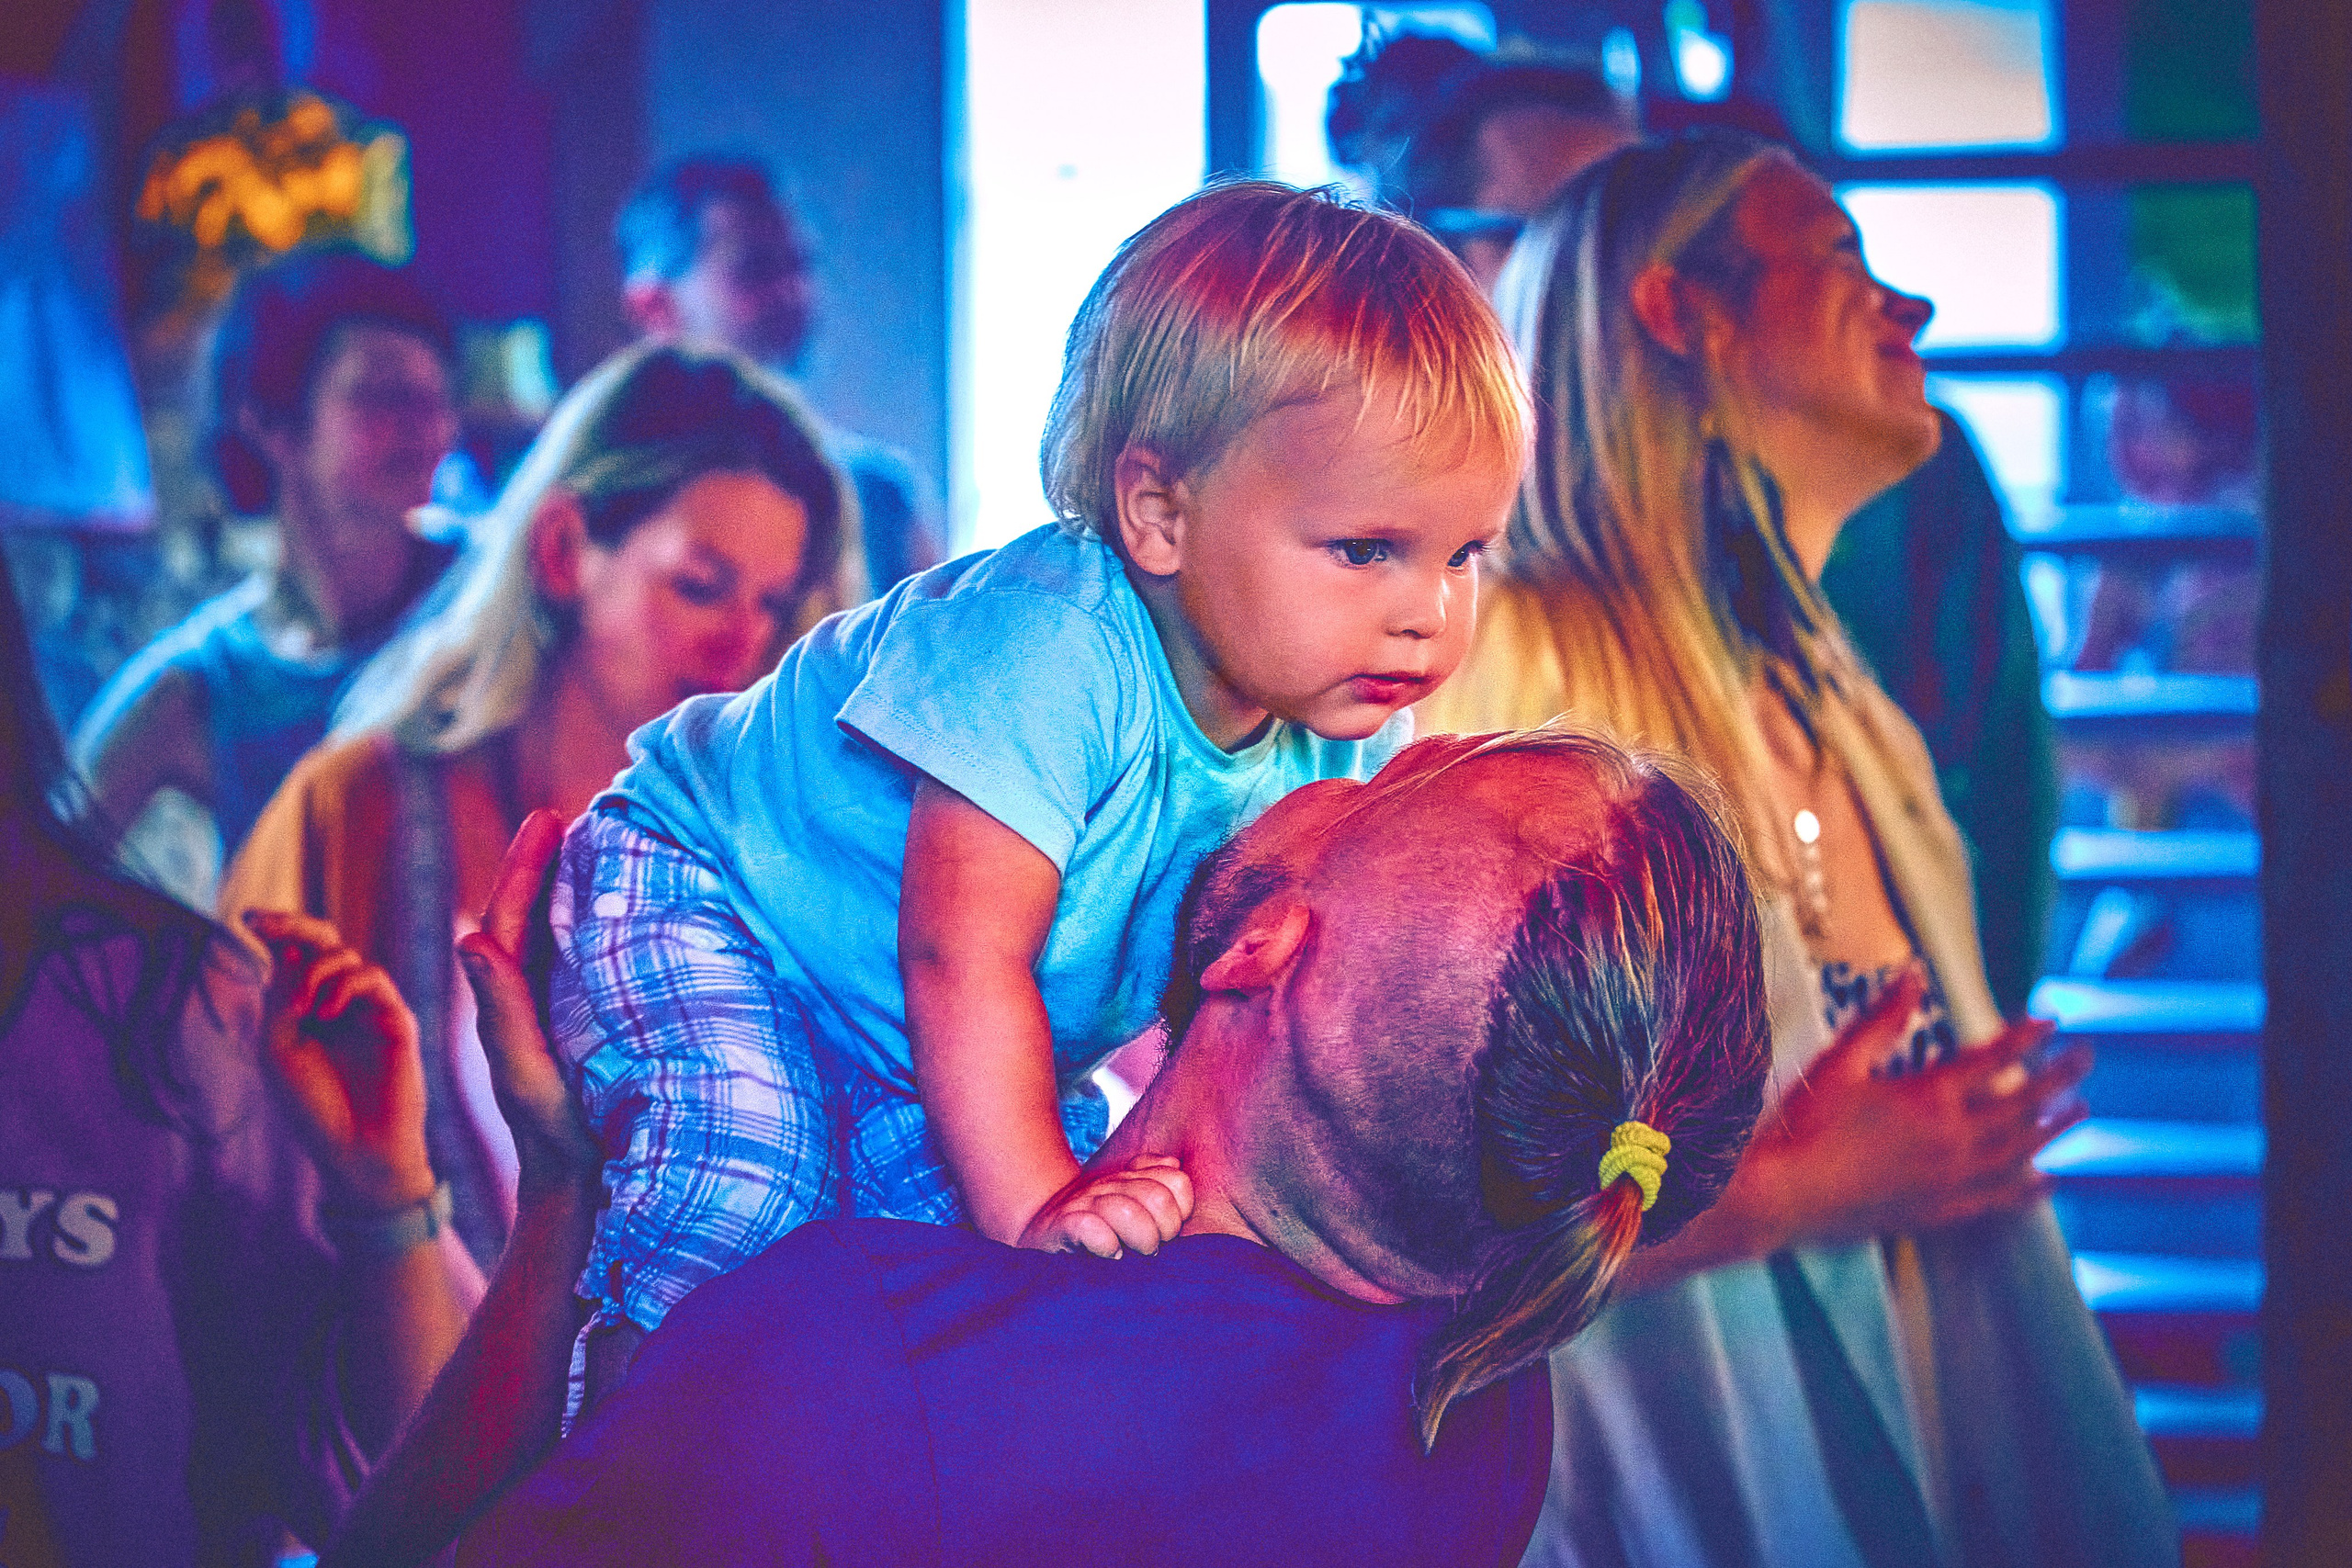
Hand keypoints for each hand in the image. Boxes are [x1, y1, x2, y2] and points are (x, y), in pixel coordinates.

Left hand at [247, 910, 434, 1212]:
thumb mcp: (277, 1047)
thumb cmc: (311, 1106)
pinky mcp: (395, 1017)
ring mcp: (367, 1007)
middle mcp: (336, 1000)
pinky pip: (372, 977)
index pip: (291, 956)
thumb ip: (281, 998)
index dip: (274, 931)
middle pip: (321, 942)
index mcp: (304, 1007)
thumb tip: (291, 952)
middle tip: (268, 923)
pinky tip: (327, 1013)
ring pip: (344, 956)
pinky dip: (345, 985)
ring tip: (305, 1010)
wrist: (353, 1148)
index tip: (246, 918)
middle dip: (294, 925)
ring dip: (316, 972)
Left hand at [455, 810, 601, 1191]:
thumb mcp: (527, 1074)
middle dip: (545, 863)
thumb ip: (502, 1011)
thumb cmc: (558, 1138)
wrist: (584, 1188)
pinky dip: (594, 926)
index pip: (508, 919)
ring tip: (595, 845)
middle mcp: (529, 999)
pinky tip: (620, 910)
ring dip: (569, 887)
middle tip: (570, 816)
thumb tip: (470, 937)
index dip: (525, 866)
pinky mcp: (585, 1025)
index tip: (547, 816)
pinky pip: (583, 961)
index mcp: (509, 1002)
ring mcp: (556, 1012)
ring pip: (557, 935)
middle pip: (531, 915)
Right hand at [1016, 1153, 1193, 1258]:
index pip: (1176, 1182)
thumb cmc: (1091, 1222)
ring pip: (1128, 1212)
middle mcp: (1110, 1186)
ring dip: (1139, 1239)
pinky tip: (1109, 1254)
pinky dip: (1105, 1244)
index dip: (1180, 1211)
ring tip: (1131, 1254)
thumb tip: (1173, 1164)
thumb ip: (1153, 1180)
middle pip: (1158, 1199)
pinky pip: (1091, 1228)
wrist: (1037, 1231)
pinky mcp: (1063, 1225)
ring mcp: (1086, 1203)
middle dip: (1163, 1231)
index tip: (1166, 1230)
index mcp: (1130, 1179)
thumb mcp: (1124, 1199)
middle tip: (1149, 1248)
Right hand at [1737, 968, 2091, 1248]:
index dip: (2025, 1036)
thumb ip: (1882, 1020)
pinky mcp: (1940, 1212)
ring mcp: (1951, 1179)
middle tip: (2087, 1057)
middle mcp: (1953, 1139)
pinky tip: (2049, 1179)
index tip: (2052, 1020)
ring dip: (2055, 1128)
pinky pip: (2001, 1199)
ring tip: (2081, 1110)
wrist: (1785, 1196)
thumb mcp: (1840, 1063)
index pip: (1993, 1059)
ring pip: (2021, 1151)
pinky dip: (2031, 1188)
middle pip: (2021, 1104)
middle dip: (2058, 1077)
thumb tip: (1913, 975)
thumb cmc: (1805, 1126)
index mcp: (1929, 1096)